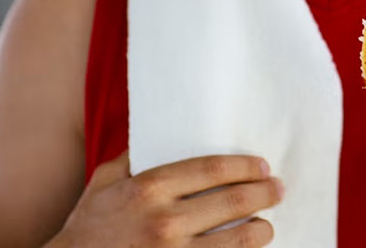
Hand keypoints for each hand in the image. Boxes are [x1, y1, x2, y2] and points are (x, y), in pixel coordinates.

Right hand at [49, 151, 283, 246]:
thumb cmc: (88, 227)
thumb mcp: (104, 182)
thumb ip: (133, 155)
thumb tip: (161, 128)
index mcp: (149, 188)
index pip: (213, 169)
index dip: (245, 166)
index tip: (262, 166)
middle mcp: (164, 221)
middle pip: (233, 202)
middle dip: (264, 195)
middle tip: (277, 190)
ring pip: (238, 241)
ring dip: (261, 232)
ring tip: (265, 226)